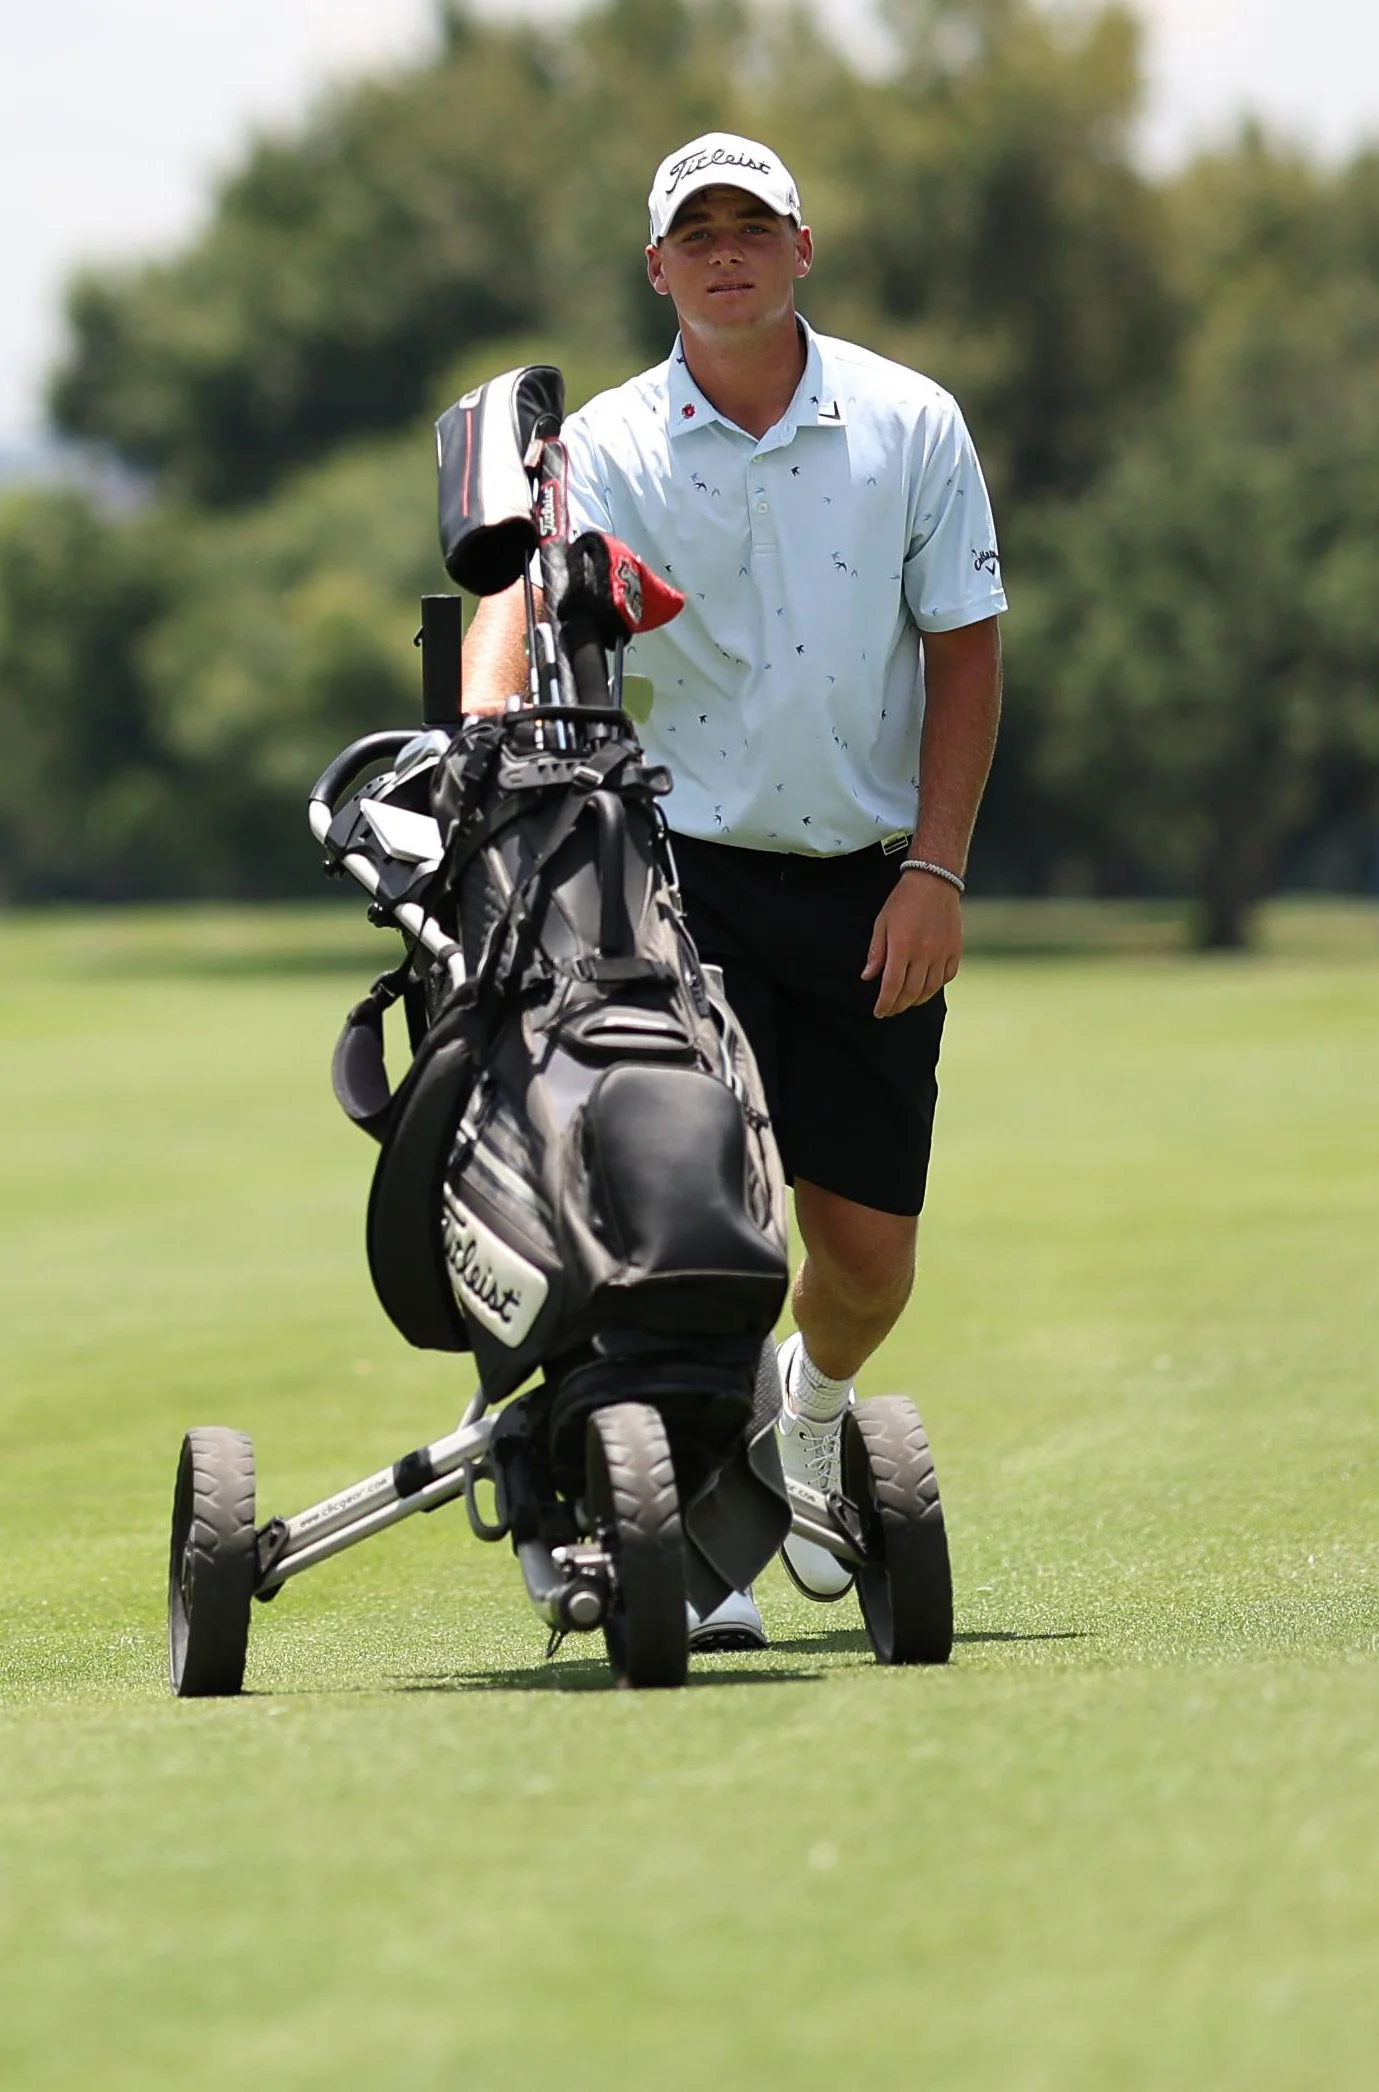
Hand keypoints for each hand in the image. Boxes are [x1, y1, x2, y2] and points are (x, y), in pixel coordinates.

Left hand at [861, 872, 961, 1016]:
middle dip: (898, 1006)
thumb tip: (868, 976)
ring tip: (906, 1002)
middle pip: (911, 992)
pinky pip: (947, 976)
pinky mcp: (955, 949)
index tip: (879, 1012)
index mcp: (902, 946)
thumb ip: (876, 953)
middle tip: (890, 1010)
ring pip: (930, 989)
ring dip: (917, 1000)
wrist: (934, 881)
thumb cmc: (903, 901)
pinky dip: (936, 986)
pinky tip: (927, 987)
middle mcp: (924, 953)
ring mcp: (942, 952)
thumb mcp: (882, 923)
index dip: (884, 1003)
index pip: (892, 986)